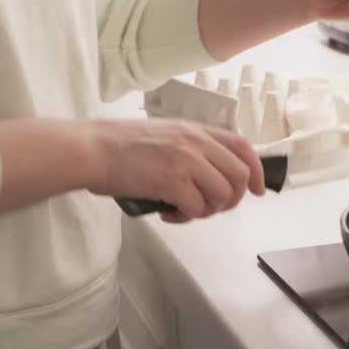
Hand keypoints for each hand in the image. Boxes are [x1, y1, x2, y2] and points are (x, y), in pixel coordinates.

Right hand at [85, 119, 264, 222]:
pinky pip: (197, 208)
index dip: (256, 172)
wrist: (92, 149)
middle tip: (209, 207)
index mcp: (196, 130)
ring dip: (207, 210)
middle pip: (239, 176)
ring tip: (185, 210)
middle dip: (230, 199)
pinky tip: (168, 214)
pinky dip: (186, 217)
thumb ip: (191, 148)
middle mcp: (196, 142)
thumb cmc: (119, 145)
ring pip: (222, 195)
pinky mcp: (172, 181)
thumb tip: (210, 175)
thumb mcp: (165, 133)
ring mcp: (186, 161)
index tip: (256, 190)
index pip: (243, 147)